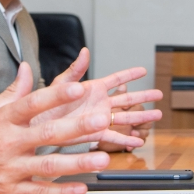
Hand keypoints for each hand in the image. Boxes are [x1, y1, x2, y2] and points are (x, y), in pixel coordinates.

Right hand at [0, 63, 110, 193]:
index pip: (32, 104)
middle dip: (76, 128)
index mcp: (3, 120)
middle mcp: (7, 143)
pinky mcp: (11, 190)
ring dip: (77, 163)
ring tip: (102, 159)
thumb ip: (13, 92)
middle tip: (101, 120)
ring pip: (47, 167)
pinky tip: (80, 188)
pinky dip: (60, 192)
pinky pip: (39, 192)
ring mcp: (10, 169)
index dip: (55, 96)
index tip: (77, 88)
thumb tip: (27, 68)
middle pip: (46, 135)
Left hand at [45, 48, 162, 148]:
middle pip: (127, 99)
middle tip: (159, 95)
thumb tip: (84, 51)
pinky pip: (113, 137)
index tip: (143, 70)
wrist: (34, 127)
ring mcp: (98, 119)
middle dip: (144, 96)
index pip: (115, 80)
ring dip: (141, 117)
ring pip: (125, 117)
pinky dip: (126, 140)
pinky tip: (138, 141)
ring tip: (157, 116)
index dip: (129, 74)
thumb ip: (75, 69)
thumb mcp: (60, 84)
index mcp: (92, 88)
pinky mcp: (94, 134)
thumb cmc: (42, 104)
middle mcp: (98, 103)